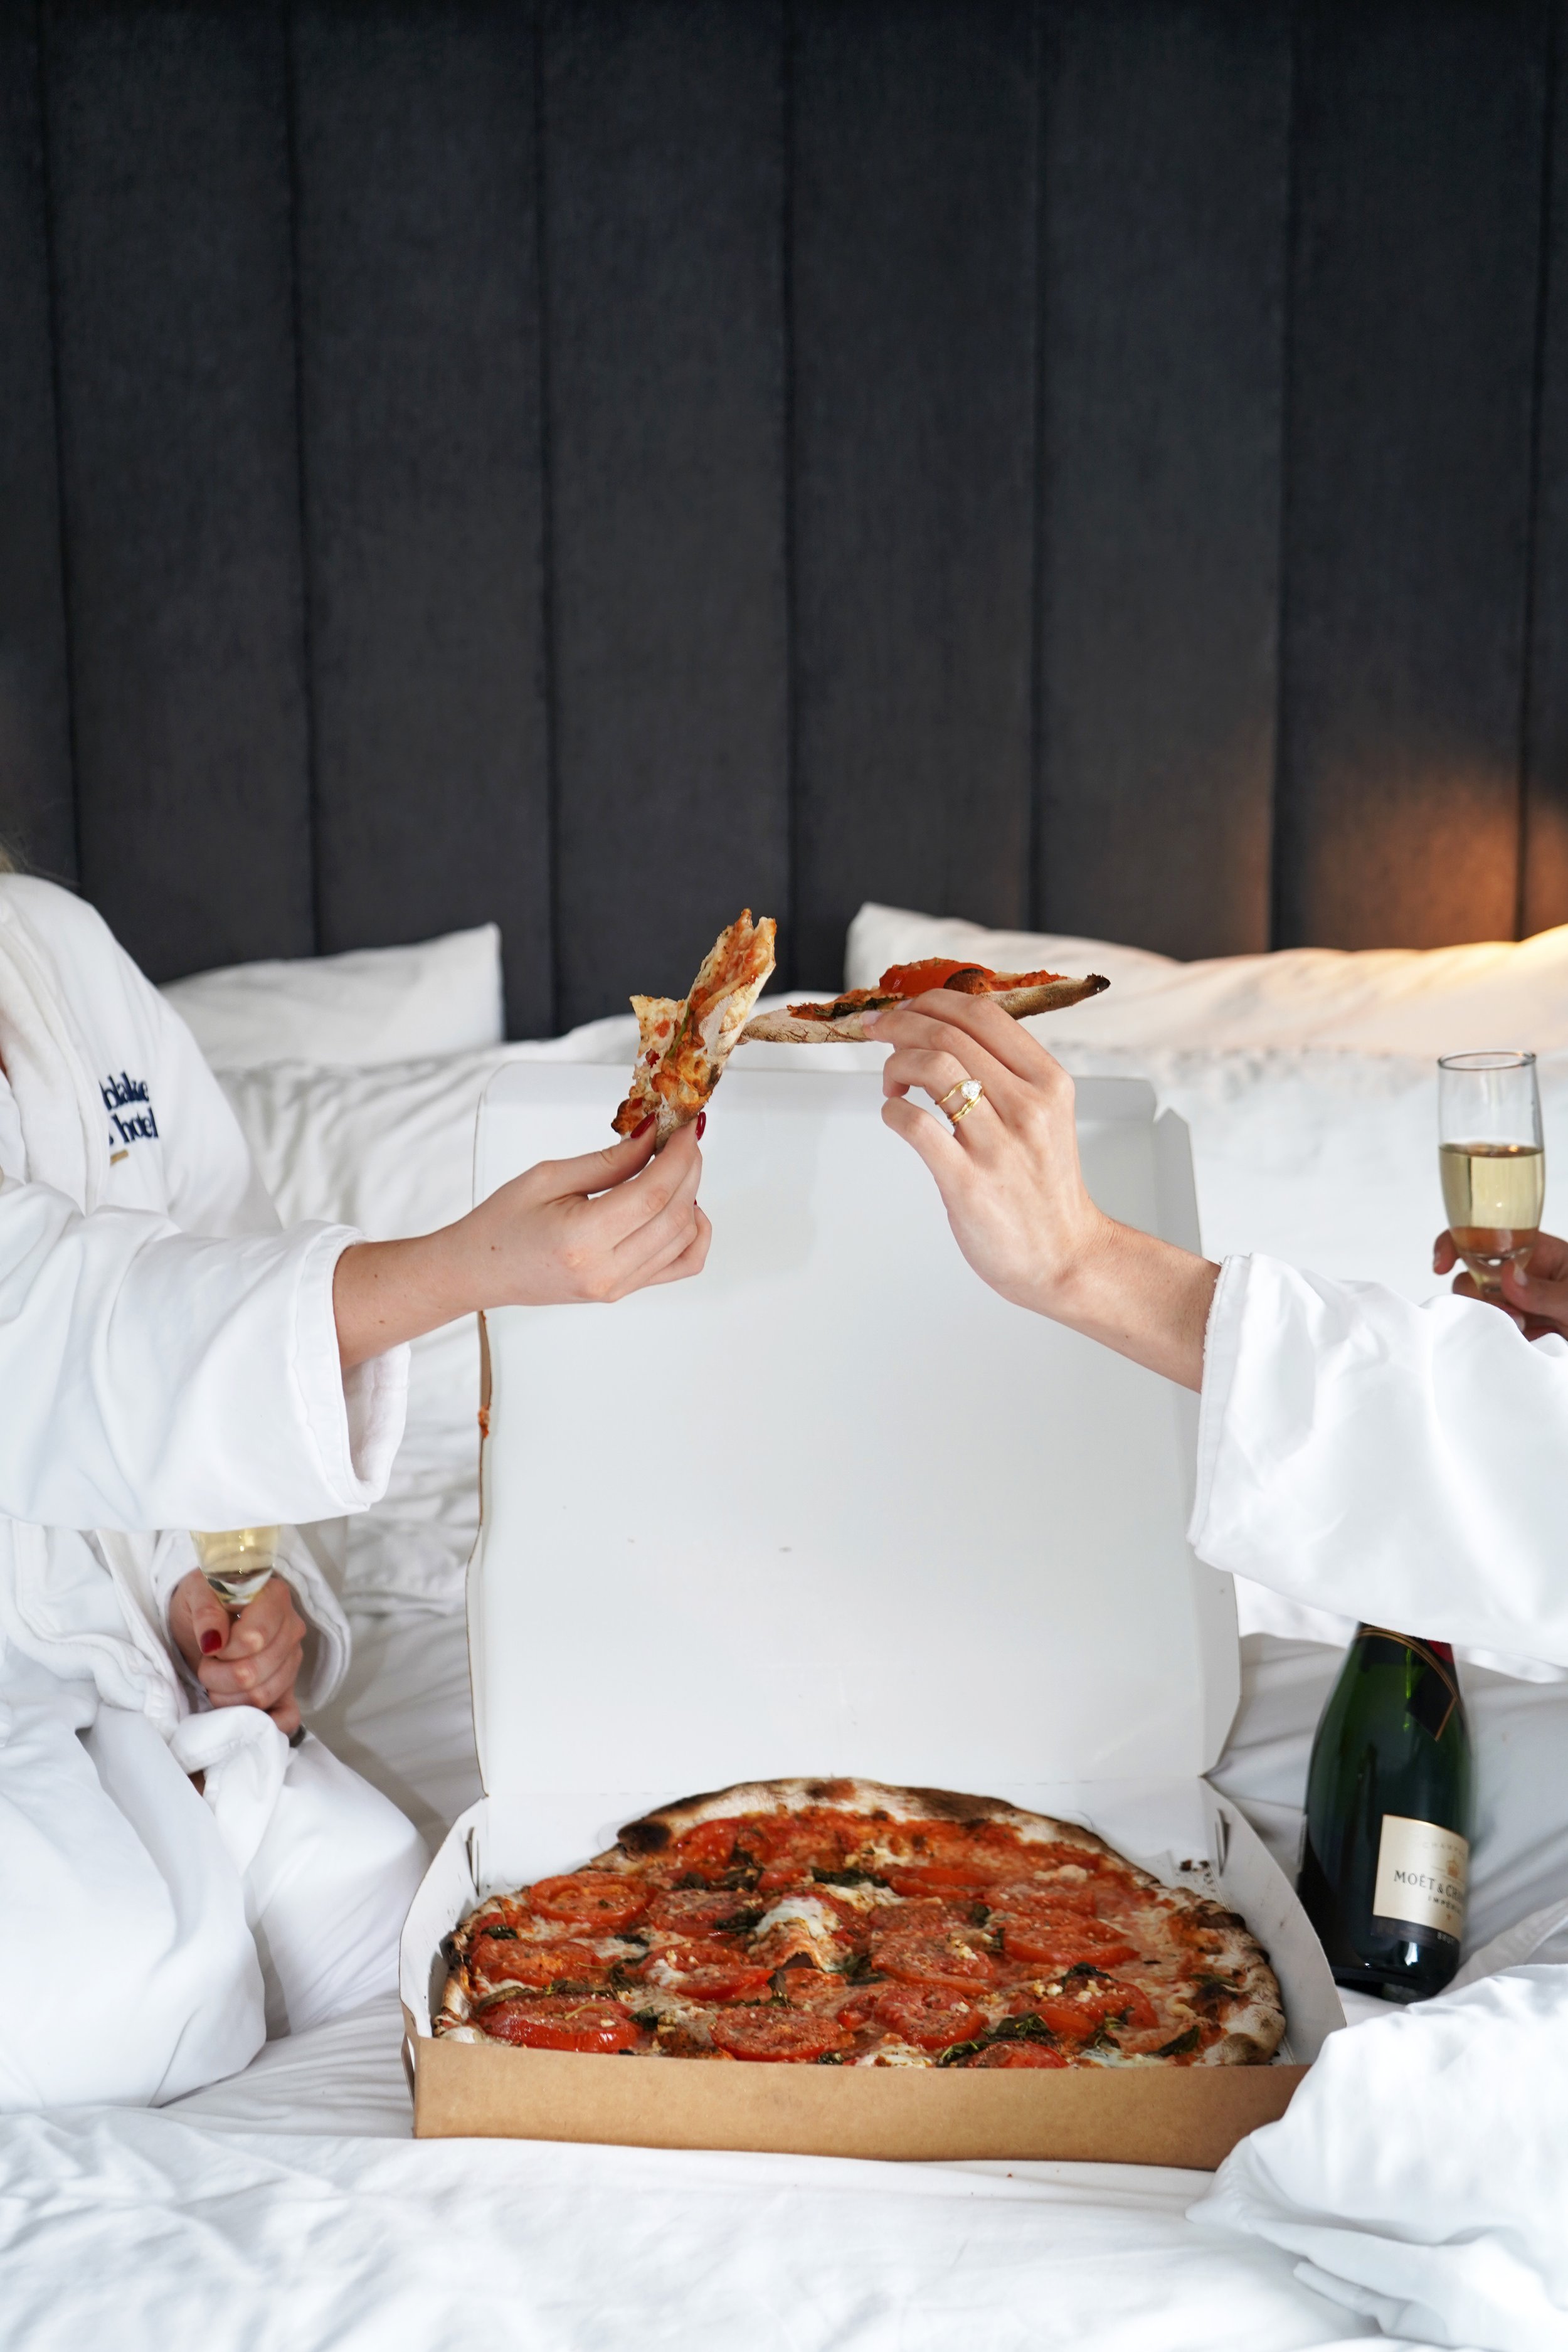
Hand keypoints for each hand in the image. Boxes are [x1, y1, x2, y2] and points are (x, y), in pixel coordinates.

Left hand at [168, 1570, 307, 1736]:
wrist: (207, 1616)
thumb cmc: (205, 1600)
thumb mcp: (196, 1594)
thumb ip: (206, 1612)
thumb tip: (214, 1642)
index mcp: (276, 1598)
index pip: (254, 1640)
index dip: (224, 1650)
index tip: (211, 1644)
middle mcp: (291, 1629)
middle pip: (253, 1674)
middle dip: (217, 1675)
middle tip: (207, 1663)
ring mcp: (292, 1661)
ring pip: (261, 1696)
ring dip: (225, 1695)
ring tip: (216, 1678)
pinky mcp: (287, 1688)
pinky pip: (288, 1716)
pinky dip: (267, 1723)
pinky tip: (248, 1721)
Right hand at [333, 1119, 710, 1368]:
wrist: (479, 1270)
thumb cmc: (501, 1225)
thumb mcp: (549, 1176)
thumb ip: (610, 1160)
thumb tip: (654, 1136)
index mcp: (581, 1239)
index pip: (653, 1193)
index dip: (680, 1155)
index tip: (687, 1127)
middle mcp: (605, 1271)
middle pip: (676, 1215)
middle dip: (689, 1169)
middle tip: (685, 1138)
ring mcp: (618, 1287)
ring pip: (684, 1239)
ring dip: (692, 1195)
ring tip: (678, 1165)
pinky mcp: (624, 1291)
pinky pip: (681, 1266)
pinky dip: (694, 1234)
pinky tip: (684, 1208)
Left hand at [867, 994, 1218, 1387]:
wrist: (1065, 1257)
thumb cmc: (1045, 1188)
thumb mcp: (1045, 1115)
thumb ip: (1006, 1073)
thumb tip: (946, 1031)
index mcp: (1049, 1081)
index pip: (983, 1014)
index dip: (933, 1000)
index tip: (906, 1006)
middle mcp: (1027, 1106)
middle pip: (949, 1034)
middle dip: (900, 1023)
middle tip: (878, 1031)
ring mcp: (997, 1144)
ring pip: (931, 1067)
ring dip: (895, 1064)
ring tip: (892, 1082)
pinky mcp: (967, 1181)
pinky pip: (915, 1124)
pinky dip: (892, 1110)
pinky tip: (895, 1115)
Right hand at [1433, 1228, 1567, 1341]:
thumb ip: (1543, 1289)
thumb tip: (1505, 1276)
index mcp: (1534, 1252)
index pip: (1484, 1237)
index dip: (1455, 1243)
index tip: (1442, 1264)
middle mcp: (1520, 1275)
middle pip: (1472, 1275)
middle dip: (1477, 1294)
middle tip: (1506, 1312)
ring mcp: (1520, 1303)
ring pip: (1481, 1306)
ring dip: (1494, 1318)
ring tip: (1527, 1329)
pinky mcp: (1522, 1331)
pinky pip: (1497, 1332)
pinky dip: (1504, 1338)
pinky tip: (1531, 1340)